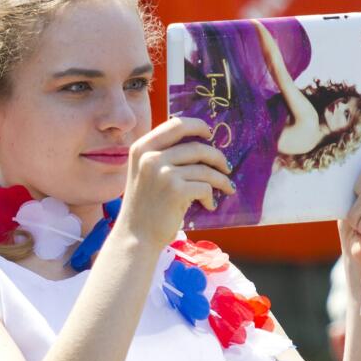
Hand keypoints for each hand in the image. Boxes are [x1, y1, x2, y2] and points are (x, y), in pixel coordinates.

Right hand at [120, 117, 234, 247]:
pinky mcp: (176, 190)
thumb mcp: (144, 173)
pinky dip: (210, 196)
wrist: (135, 236)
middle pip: (197, 147)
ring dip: (220, 179)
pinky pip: (205, 187)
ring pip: (205, 169)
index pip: (176, 125)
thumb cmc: (143, 206)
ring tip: (225, 188)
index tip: (209, 134)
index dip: (197, 126)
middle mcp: (150, 157)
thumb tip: (199, 143)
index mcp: (141, 148)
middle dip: (217, 157)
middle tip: (226, 167)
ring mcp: (163, 173)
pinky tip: (208, 204)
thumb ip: (161, 155)